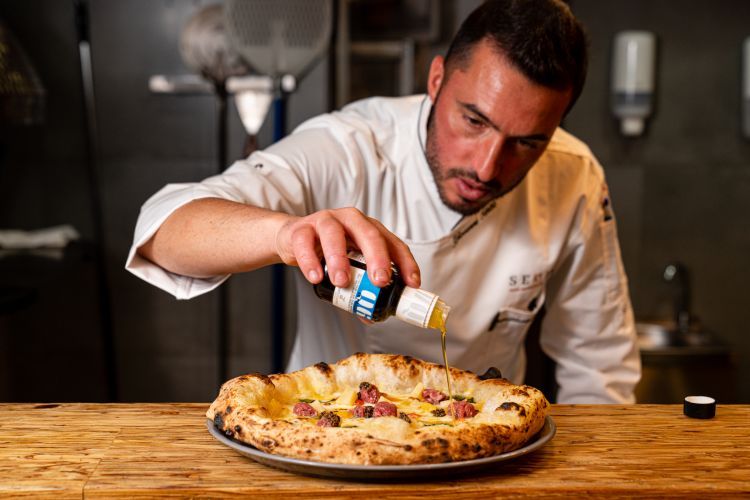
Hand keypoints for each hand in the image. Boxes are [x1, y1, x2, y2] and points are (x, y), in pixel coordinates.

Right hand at [275, 207, 420, 288]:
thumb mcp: (350, 265)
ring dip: (340, 259)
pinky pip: (305, 243)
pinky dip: (310, 261)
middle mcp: (351, 221)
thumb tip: (372, 316)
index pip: (394, 243)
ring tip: (342, 282)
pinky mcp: (302, 229)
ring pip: (334, 235)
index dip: (405, 263)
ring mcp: (326, 221)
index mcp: (369, 229)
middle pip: (369, 234)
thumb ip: (361, 287)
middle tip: (380, 282)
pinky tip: (315, 277)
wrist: (293, 239)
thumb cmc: (328, 251)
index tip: (412, 284)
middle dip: (378, 258)